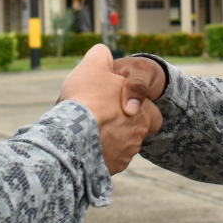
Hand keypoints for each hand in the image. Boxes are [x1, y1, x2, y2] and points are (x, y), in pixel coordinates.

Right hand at [60, 45, 163, 173]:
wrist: (71, 134)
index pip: (151, 114)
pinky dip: (97, 154)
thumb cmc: (86, 98)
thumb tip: (102, 52)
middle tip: (99, 116)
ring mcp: (123, 156)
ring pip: (118, 147)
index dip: (138, 108)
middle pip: (132, 131)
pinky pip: (105, 161)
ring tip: (86, 130)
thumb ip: (101, 56)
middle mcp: (138, 138)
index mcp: (144, 114)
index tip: (120, 104)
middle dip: (119, 125)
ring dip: (107, 140)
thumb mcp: (94, 65)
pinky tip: (82, 145)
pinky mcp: (109, 169)